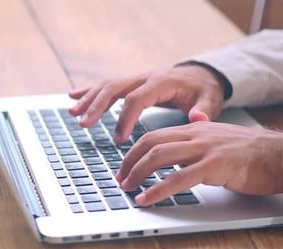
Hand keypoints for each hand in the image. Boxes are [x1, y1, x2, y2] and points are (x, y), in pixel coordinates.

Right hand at [68, 65, 224, 142]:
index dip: (125, 118)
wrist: (202, 75)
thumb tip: (198, 119)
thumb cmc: (203, 90)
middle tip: (83, 123)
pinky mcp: (131, 83)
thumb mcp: (210, 99)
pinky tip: (72, 98)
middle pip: (114, 89)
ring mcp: (136, 79)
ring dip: (88, 99)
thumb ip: (204, 110)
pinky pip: (107, 86)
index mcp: (161, 83)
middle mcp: (144, 78)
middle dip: (97, 106)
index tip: (119, 139)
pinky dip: (89, 91)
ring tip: (73, 113)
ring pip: (107, 86)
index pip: (136, 99)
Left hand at [116, 122, 282, 205]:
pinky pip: (178, 178)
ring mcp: (204, 149)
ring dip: (137, 173)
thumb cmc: (250, 152)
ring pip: (159, 156)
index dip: (135, 151)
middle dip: (129, 161)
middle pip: (150, 143)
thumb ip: (193, 147)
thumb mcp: (215, 142)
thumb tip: (172, 162)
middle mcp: (196, 135)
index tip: (125, 165)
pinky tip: (147, 199)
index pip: (155, 135)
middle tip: (120, 178)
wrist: (280, 154)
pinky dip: (158, 190)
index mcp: (194, 128)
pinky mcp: (214, 166)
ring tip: (127, 187)